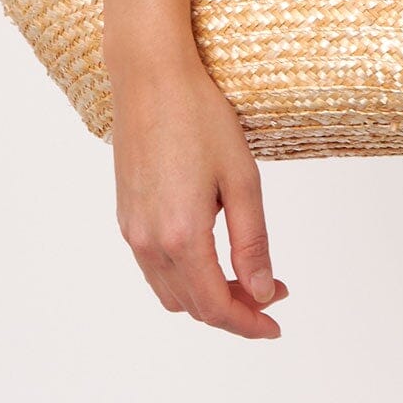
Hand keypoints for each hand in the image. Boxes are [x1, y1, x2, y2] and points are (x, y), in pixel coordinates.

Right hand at [108, 49, 287, 337]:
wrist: (151, 78)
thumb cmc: (200, 118)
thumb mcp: (242, 179)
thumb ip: (252, 243)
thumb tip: (264, 293)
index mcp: (181, 235)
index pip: (215, 306)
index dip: (248, 323)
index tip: (277, 324)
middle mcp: (148, 241)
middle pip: (192, 306)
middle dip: (234, 311)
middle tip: (272, 293)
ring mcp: (132, 230)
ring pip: (170, 292)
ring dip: (207, 297)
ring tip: (246, 277)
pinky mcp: (125, 215)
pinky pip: (154, 268)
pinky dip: (184, 278)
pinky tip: (211, 257)